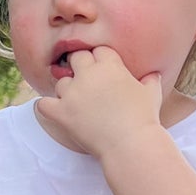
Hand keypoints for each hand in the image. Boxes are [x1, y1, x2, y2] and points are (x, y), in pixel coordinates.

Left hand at [35, 46, 162, 158]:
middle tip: (86, 82)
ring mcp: (72, 93)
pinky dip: (46, 106)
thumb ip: (150, 81)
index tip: (102, 71)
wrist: (130, 144)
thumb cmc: (144, 119)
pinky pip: (43, 104)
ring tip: (76, 103)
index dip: (100, 60)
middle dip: (80, 67)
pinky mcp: (61, 112)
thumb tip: (153, 75)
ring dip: (67, 90)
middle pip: (77, 58)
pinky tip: (53, 109)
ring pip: (61, 82)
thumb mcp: (151, 95)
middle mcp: (88, 74)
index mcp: (110, 65)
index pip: (99, 50)